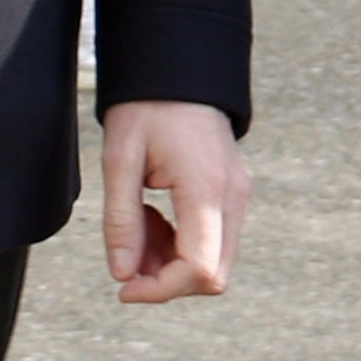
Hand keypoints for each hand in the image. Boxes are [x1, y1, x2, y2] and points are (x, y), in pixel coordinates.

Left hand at [100, 99, 246, 304]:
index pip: (199, 269)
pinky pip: (214, 241)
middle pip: (214, 276)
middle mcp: (234, 197)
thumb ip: (121, 221)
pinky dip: (182, 245)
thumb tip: (123, 274)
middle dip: (168, 280)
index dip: (160, 290)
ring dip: (172, 262)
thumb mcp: (120, 160)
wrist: (179, 71)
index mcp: (206, 188)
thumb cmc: (147, 108)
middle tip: (129, 250)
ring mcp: (239, 197)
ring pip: (215, 263)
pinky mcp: (234, 195)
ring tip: (139, 222)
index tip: (124, 286)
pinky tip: (155, 216)